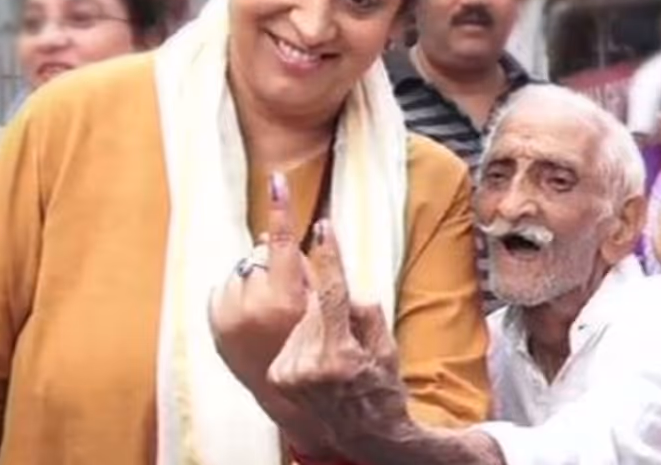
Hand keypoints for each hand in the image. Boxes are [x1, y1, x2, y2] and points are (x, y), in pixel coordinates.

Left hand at [209, 173, 309, 391]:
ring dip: (255, 279)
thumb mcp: (323, 308)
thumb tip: (277, 237)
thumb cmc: (316, 350)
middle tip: (286, 292)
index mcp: (285, 299)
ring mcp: (229, 317)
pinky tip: (251, 317)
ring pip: (242, 270)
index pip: (281, 243)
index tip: (275, 179)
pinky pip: (225, 288)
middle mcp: (252, 306)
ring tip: (268, 310)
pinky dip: (238, 294)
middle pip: (261, 255)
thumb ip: (308, 270)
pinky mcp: (214, 325)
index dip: (280, 208)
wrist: (287, 397)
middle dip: (274, 263)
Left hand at [268, 220, 412, 459]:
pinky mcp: (276, 375)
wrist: (362, 434)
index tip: (323, 225)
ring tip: (326, 343)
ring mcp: (288, 371)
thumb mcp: (385, 346)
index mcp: (340, 353)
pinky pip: (288, 334)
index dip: (327, 256)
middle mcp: (308, 364)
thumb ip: (364, 310)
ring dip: (309, 316)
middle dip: (323, 297)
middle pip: (310, 302)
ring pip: (296, 317)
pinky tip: (310, 351)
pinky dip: (298, 332)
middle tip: (338, 316)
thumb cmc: (381, 387)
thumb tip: (342, 283)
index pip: (331, 292)